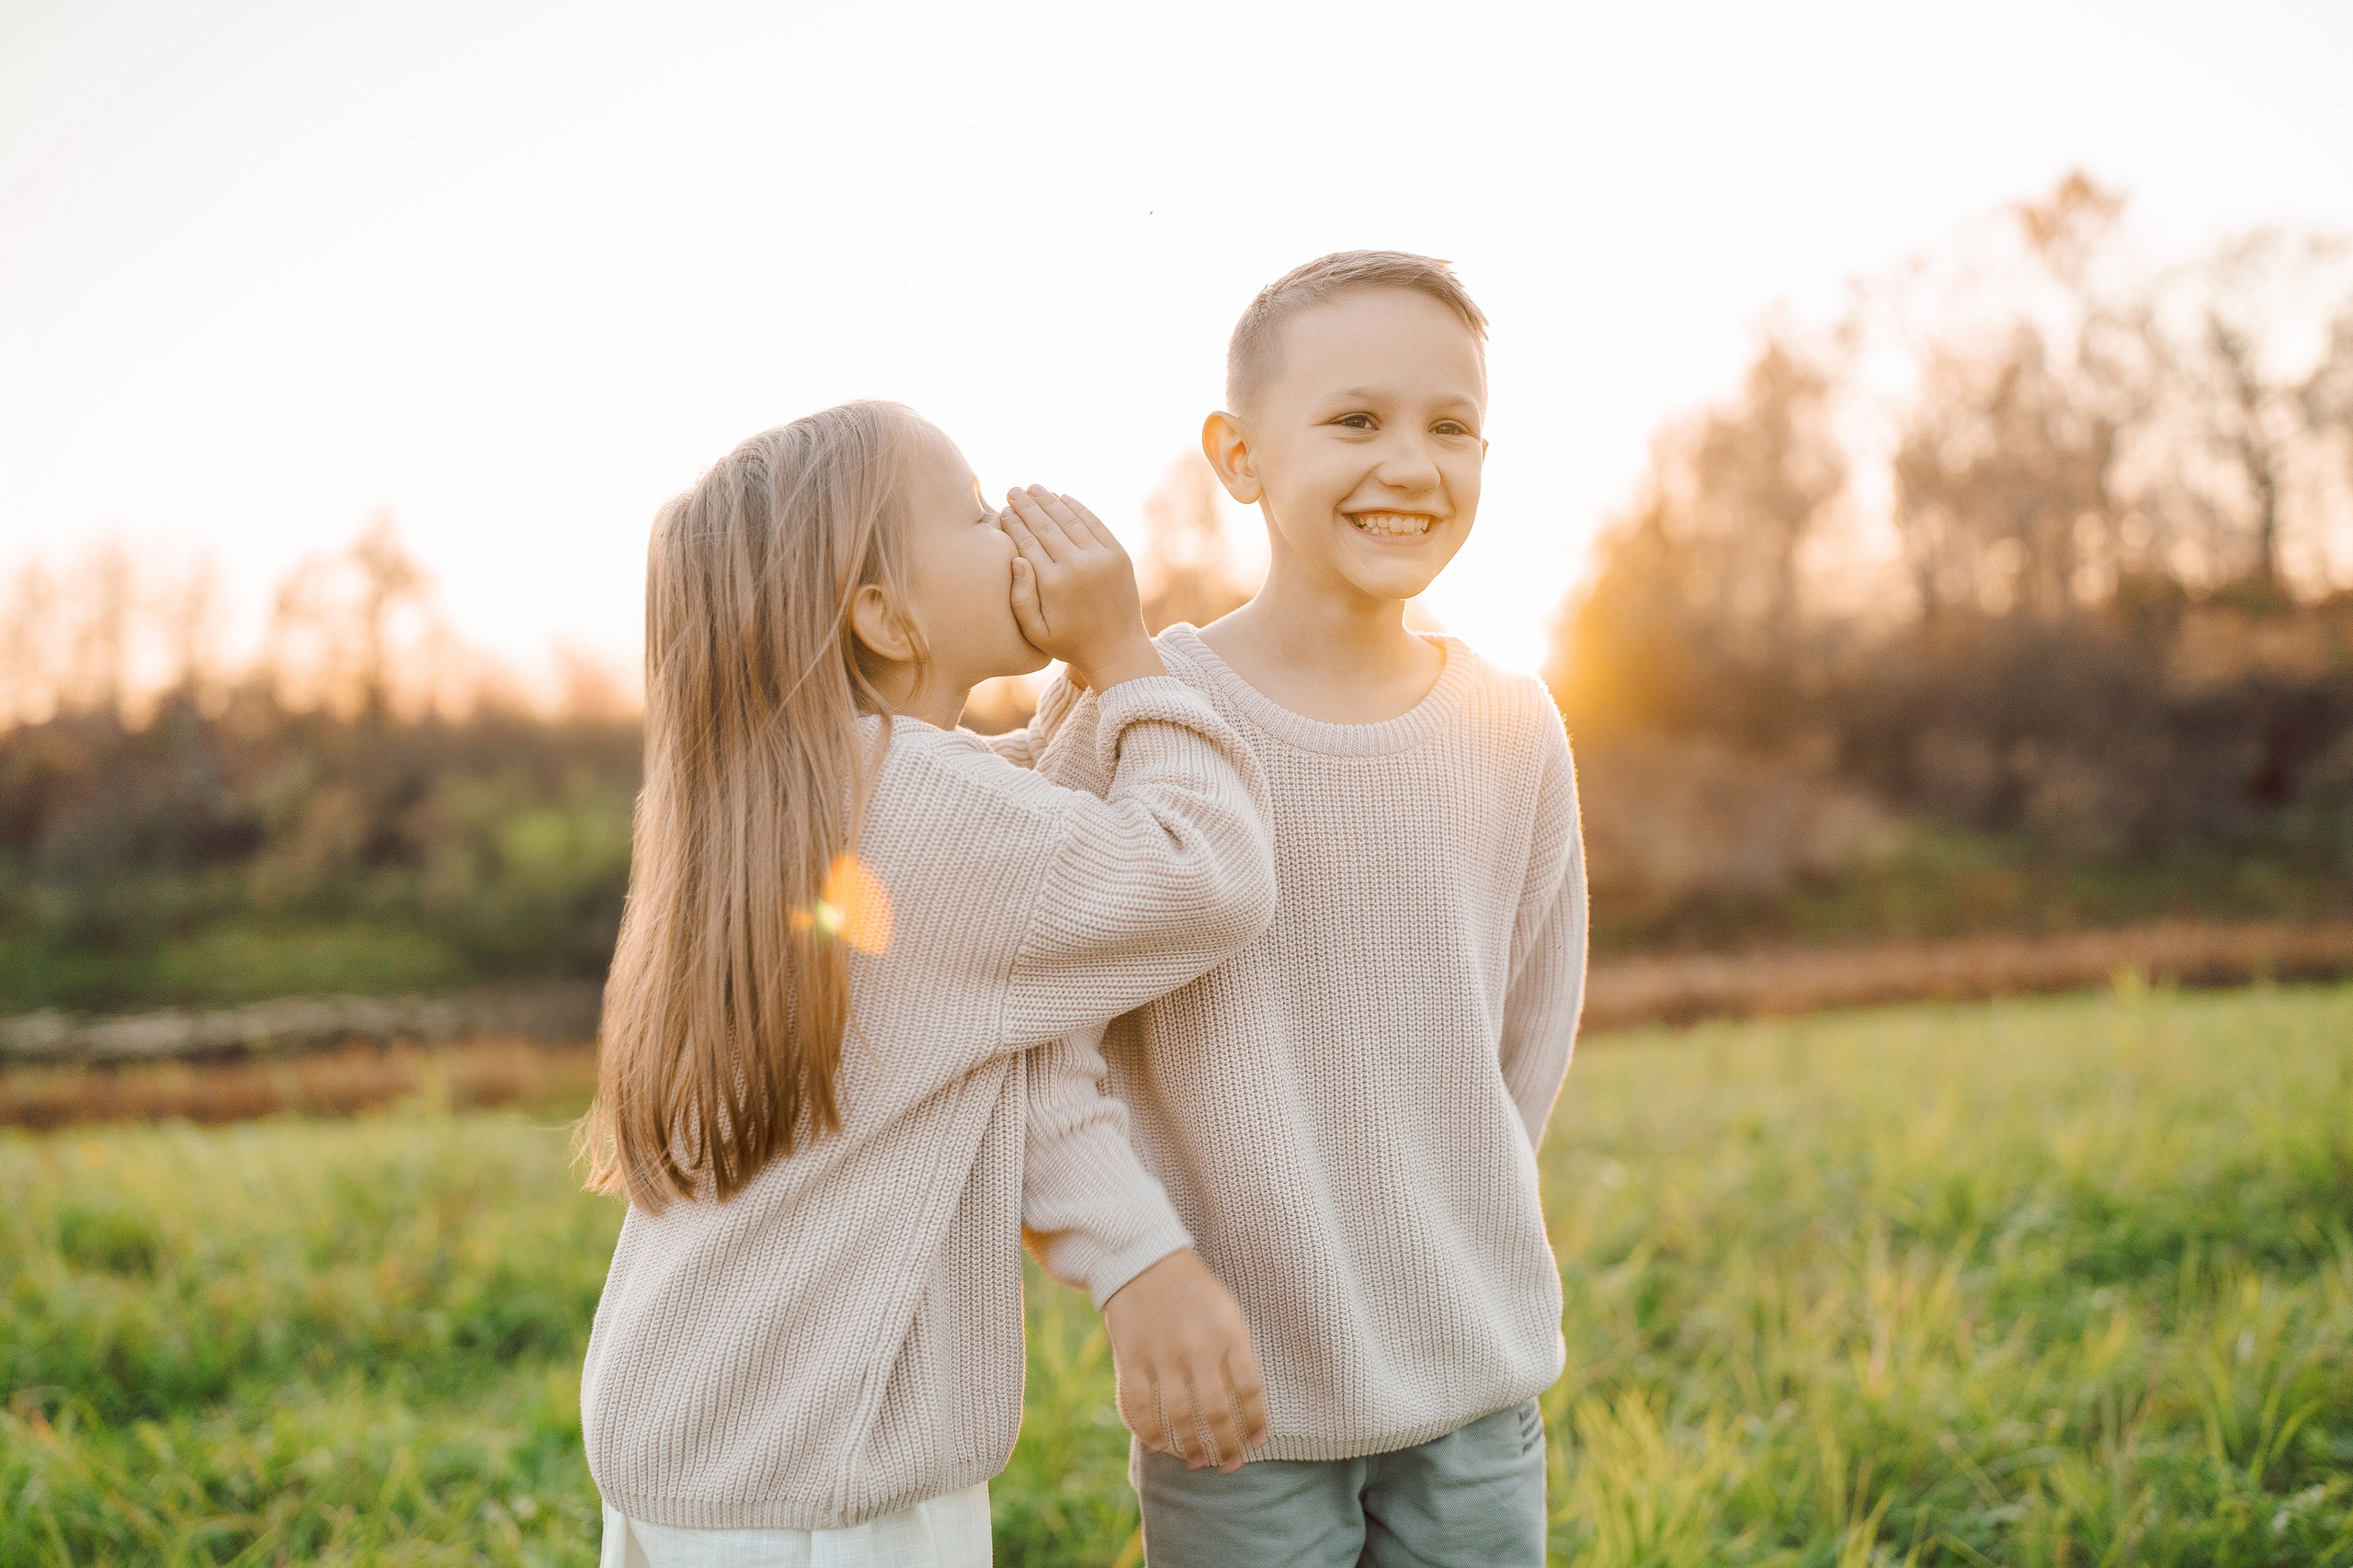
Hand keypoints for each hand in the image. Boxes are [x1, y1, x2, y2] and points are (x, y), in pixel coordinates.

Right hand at [1002, 487, 1163, 690]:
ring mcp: (1101, 558)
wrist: (1117, 649)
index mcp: (1053, 584)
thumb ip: (1019, 599)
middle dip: (1027, 506)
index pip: (1028, 543)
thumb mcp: (1036, 632)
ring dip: (1050, 501)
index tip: (1004, 511)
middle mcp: (1077, 565)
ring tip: (1034, 488)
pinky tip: (1063, 498)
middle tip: (1013, 490)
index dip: (1014, 524)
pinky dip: (1078, 508)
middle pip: (1046, 526)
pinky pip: (1094, 523)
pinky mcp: (1118, 555)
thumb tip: (1015, 559)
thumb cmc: (1070, 643)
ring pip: (1069, 520)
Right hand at [1100, 1248, 1268, 1472]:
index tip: (1257, 1443)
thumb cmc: (1193, 1290)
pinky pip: (1139, 1407)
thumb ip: (1237, 1354)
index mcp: (1228, 1332)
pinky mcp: (1130, 1358)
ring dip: (1190, 1447)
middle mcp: (1197, 1347)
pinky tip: (1159, 1445)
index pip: (1250, 1389)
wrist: (1143, 1259)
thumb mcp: (1226, 1311)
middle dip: (1226, 1447)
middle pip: (1217, 1412)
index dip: (1257, 1422)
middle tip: (1229, 1465)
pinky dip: (1148, 1431)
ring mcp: (1161, 1355)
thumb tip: (1248, 1407)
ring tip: (1198, 1462)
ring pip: (1179, 1417)